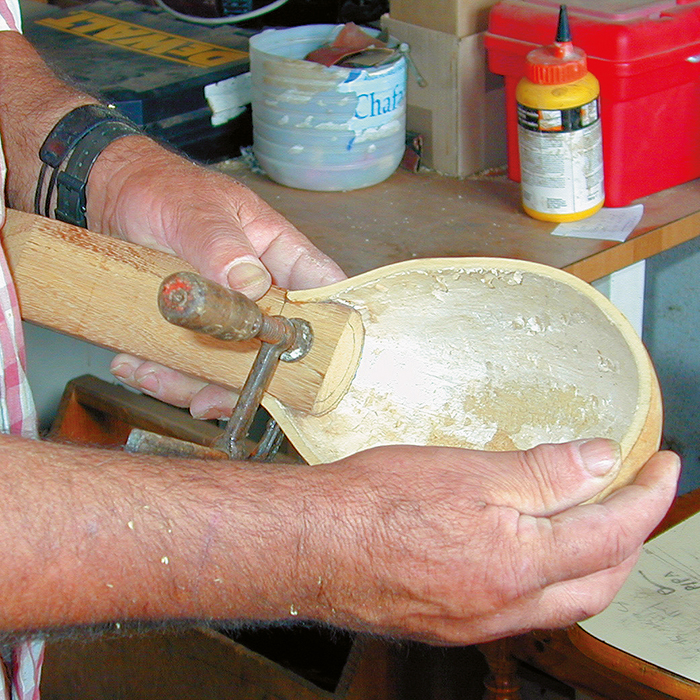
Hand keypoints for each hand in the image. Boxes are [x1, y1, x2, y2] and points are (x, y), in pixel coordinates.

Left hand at [88, 137, 346, 415]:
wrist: (110, 195)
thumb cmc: (162, 188)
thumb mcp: (192, 209)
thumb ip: (220, 243)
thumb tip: (253, 282)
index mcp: (278, 254)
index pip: (323, 289)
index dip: (332, 329)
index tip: (317, 365)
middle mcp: (261, 292)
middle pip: (277, 347)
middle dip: (248, 382)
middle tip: (212, 400)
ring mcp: (227, 315)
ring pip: (231, 366)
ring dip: (195, 385)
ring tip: (151, 376)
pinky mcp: (194, 329)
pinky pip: (190, 364)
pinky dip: (163, 375)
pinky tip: (132, 365)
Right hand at [299, 439, 679, 643]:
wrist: (311, 545)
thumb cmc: (377, 504)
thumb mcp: (467, 472)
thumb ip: (541, 473)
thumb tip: (598, 462)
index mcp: (518, 566)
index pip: (612, 533)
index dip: (648, 498)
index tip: (664, 467)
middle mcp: (506, 607)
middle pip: (599, 582)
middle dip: (631, 539)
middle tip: (635, 497)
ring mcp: (478, 622)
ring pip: (564, 601)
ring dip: (592, 562)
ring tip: (592, 522)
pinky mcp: (452, 623)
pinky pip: (523, 608)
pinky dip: (548, 577)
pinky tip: (530, 552)